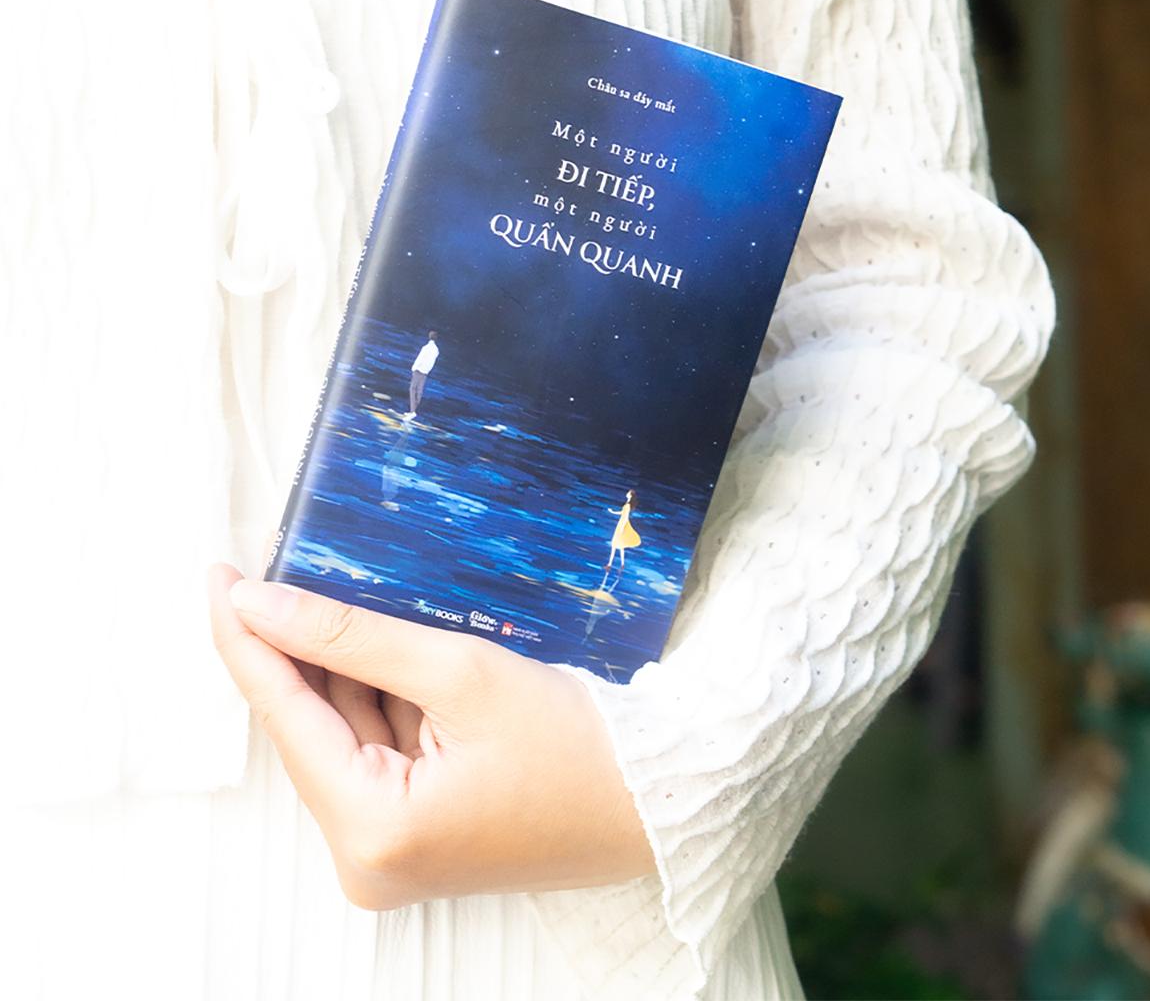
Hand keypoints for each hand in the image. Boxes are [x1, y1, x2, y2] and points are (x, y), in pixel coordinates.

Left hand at [208, 565, 653, 908]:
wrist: (650, 797)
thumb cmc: (573, 742)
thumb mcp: (458, 673)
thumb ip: (349, 637)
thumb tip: (262, 604)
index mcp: (372, 832)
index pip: (285, 716)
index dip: (246, 639)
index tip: (220, 578)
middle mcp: (366, 859)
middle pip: (313, 728)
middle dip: (299, 648)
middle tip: (278, 570)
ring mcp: (390, 851)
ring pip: (344, 736)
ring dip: (342, 669)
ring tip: (339, 597)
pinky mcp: (414, 834)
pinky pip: (375, 752)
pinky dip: (376, 696)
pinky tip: (379, 645)